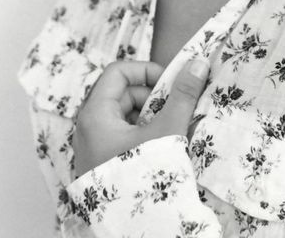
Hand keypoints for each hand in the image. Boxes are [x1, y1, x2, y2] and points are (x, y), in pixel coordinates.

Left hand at [72, 57, 209, 177]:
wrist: (137, 231)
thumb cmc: (143, 179)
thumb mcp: (167, 131)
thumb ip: (182, 95)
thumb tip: (197, 63)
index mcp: (95, 115)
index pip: (118, 72)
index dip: (146, 70)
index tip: (171, 84)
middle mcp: (88, 128)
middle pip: (122, 93)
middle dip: (153, 97)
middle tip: (176, 108)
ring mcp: (94, 147)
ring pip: (124, 116)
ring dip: (151, 116)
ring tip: (172, 129)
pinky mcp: (102, 164)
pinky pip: (123, 136)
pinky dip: (143, 134)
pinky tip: (163, 146)